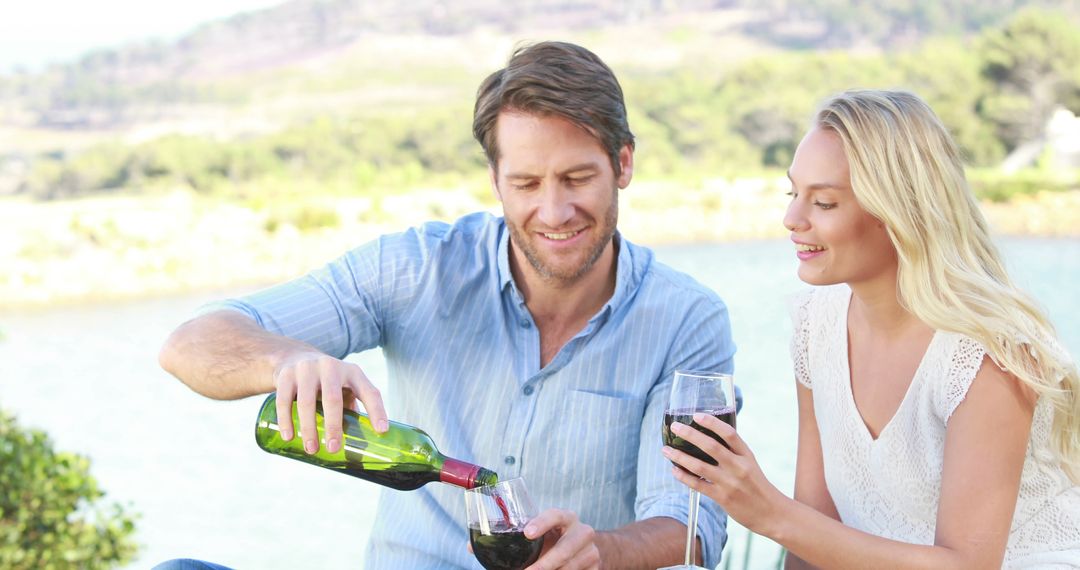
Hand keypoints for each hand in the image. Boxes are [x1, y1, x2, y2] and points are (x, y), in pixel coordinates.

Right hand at [272, 352, 386, 453]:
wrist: (294, 357)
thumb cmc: (327, 381)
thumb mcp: (344, 387)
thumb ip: (351, 408)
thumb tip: (360, 442)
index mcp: (352, 372)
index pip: (369, 392)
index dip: (377, 411)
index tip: (381, 431)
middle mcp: (331, 367)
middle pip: (333, 399)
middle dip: (333, 426)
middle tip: (334, 449)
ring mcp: (307, 369)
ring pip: (306, 402)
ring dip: (308, 428)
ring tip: (312, 449)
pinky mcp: (286, 374)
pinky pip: (284, 400)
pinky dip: (286, 420)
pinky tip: (289, 436)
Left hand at [523, 508, 599, 569]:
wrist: (585, 548)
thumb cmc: (556, 539)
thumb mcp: (545, 533)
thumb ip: (524, 537)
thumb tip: (481, 549)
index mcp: (567, 518)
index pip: (555, 515)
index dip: (541, 523)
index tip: (527, 533)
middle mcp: (582, 532)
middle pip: (564, 550)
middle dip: (544, 564)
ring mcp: (591, 551)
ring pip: (569, 567)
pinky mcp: (596, 567)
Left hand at [662, 413, 784, 533]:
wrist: (771, 513)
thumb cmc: (757, 486)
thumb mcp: (750, 464)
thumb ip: (733, 452)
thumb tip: (708, 439)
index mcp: (747, 455)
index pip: (729, 433)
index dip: (712, 422)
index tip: (696, 415)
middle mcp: (739, 467)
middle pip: (711, 446)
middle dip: (690, 435)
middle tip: (675, 427)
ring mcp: (730, 483)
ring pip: (700, 466)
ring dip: (680, 457)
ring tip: (666, 450)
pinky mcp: (723, 498)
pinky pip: (698, 485)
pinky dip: (684, 477)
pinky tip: (674, 470)